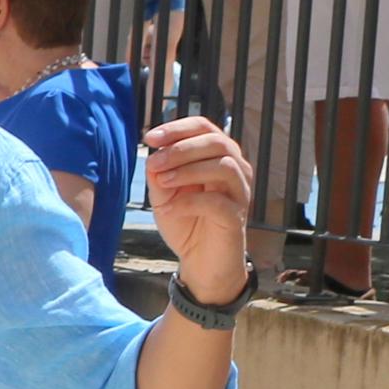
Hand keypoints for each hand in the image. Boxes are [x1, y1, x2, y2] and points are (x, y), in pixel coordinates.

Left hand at [140, 114, 252, 298]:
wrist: (199, 260)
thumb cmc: (185, 221)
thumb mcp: (164, 194)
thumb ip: (159, 173)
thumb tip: (153, 154)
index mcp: (217, 156)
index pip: (204, 127)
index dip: (178, 128)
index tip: (149, 138)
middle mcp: (235, 170)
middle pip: (218, 141)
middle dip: (181, 148)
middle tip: (153, 162)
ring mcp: (239, 193)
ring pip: (224, 166)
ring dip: (188, 170)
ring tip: (161, 182)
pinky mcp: (236, 218)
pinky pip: (218, 202)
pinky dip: (190, 202)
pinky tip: (169, 209)